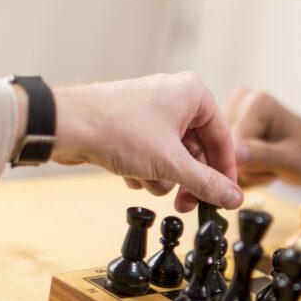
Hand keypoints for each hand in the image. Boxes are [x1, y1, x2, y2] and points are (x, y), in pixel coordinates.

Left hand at [42, 72, 243, 212]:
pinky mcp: (133, 128)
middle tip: (186, 206)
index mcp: (192, 94)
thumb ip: (207, 183)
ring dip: (161, 177)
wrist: (66, 126)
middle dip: (187, 180)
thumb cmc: (117, 129)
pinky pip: (153, 158)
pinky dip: (144, 171)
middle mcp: (175, 99)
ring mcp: (152, 113)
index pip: (222, 139)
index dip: (225, 173)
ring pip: (174, 159)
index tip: (227, 198)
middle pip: (197, 152)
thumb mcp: (171, 164)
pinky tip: (128, 173)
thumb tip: (233, 198)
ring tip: (144, 178)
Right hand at [223, 88, 300, 186]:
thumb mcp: (293, 160)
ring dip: (244, 171)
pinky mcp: (230, 123)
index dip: (248, 169)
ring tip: (268, 165)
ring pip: (221, 155)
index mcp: (256, 103)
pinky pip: (223, 154)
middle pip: (222, 150)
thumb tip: (234, 155)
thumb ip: (263, 156)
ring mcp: (233, 111)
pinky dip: (241, 167)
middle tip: (272, 169)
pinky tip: (258, 163)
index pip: (232, 146)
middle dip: (246, 170)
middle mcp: (240, 101)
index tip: (272, 172)